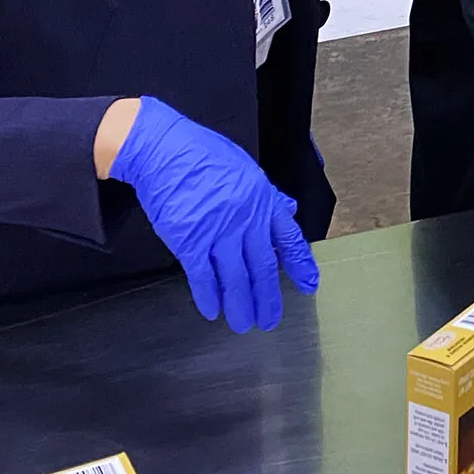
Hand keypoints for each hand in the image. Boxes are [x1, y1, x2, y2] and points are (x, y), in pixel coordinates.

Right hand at [108, 98, 318, 331]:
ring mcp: (218, 230)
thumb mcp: (245, 170)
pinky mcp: (189, 240)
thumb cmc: (202, 155)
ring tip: (244, 324)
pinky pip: (202, 276)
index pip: (289, 239)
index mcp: (263, 200)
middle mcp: (246, 219)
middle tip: (271, 319)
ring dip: (240, 304)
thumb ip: (267, 195)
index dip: (300, 264)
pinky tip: (212, 310)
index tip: (309, 285)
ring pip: (235, 277)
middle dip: (268, 297)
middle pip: (263, 267)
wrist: (164, 149)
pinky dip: (208, 296)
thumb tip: (288, 210)